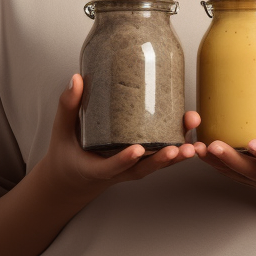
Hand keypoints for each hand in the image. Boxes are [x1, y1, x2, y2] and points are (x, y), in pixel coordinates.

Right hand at [36, 74, 202, 203]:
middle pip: (144, 168)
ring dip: (178, 156)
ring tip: (194, 145)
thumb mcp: (61, 132)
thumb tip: (76, 79)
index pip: (112, 166)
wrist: (74, 176)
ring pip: (157, 166)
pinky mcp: (141, 162)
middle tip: (179, 148)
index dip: (125, 160)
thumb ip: (68, 106)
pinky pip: (161, 159)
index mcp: (96, 168)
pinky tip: (194, 138)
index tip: (137, 150)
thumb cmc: (67, 153)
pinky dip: (179, 152)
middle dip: (163, 159)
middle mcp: (119, 172)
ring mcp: (131, 169)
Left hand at [200, 80, 255, 202]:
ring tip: (196, 146)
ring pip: (230, 173)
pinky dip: (210, 161)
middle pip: (247, 171)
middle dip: (229, 159)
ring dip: (212, 160)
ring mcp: (254, 179)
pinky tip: (196, 147)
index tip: (253, 143)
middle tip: (214, 145)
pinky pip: (224, 171)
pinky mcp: (242, 177)